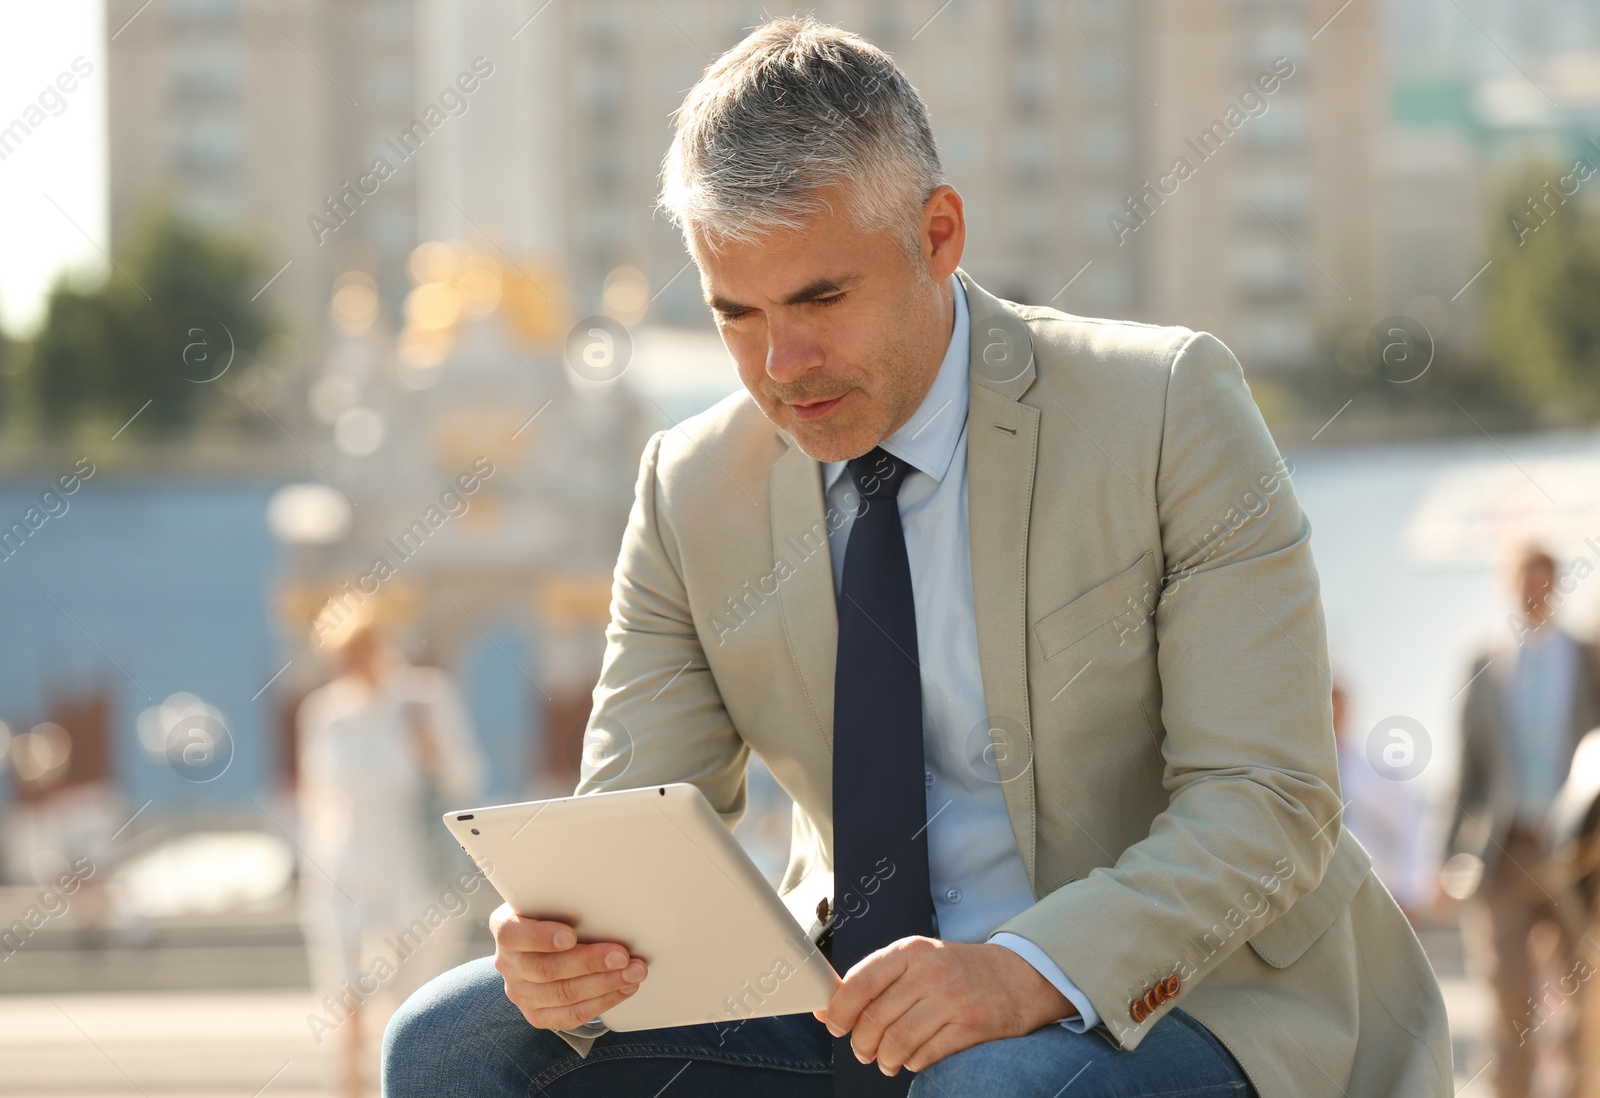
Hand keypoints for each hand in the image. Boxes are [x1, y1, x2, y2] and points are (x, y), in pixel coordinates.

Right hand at [489, 902, 648, 1029]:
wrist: (537, 945)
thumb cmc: (551, 915)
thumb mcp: (550, 900)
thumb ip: (565, 902)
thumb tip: (606, 905)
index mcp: (505, 928)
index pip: (514, 935)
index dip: (541, 937)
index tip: (571, 936)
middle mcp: (508, 963)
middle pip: (546, 969)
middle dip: (590, 963)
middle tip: (622, 956)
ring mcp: (520, 993)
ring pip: (563, 995)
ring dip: (605, 984)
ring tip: (633, 973)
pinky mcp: (537, 1015)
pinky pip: (571, 1015)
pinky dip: (603, 1002)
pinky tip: (623, 989)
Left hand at [811, 938, 1073, 1075]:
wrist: (1019, 976)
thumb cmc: (957, 970)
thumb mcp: (917, 960)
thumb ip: (875, 980)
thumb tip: (826, 1007)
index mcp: (910, 950)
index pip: (860, 982)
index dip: (840, 1011)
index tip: (835, 1026)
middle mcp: (930, 972)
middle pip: (876, 1018)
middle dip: (862, 1043)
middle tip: (863, 1051)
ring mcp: (952, 999)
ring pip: (897, 1041)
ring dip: (885, 1059)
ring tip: (886, 1061)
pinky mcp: (971, 1026)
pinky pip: (926, 1055)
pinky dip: (912, 1063)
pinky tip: (912, 1060)